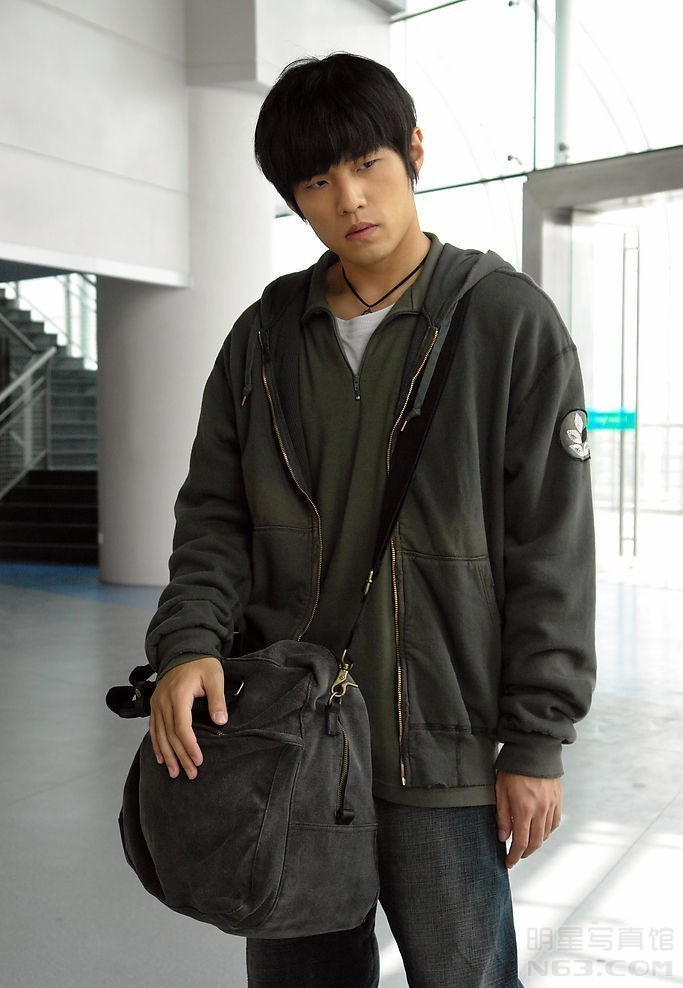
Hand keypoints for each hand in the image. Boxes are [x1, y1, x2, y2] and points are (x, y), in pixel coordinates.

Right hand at [149, 656, 225, 779]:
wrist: (184, 649)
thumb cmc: (201, 663)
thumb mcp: (215, 677)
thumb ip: (217, 699)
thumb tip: (221, 721)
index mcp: (178, 695)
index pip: (182, 727)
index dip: (189, 746)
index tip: (198, 760)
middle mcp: (163, 701)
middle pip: (170, 735)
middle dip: (180, 756)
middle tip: (191, 773)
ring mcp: (157, 703)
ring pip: (160, 735)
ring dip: (167, 755)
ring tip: (175, 772)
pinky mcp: (155, 704)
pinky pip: (153, 728)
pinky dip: (156, 744)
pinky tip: (161, 757)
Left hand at [495, 771, 561, 867]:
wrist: (534, 750)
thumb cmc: (514, 768)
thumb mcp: (500, 791)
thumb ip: (502, 816)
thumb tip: (503, 837)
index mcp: (524, 809)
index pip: (520, 842)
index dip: (514, 856)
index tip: (508, 862)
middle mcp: (540, 810)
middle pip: (535, 842)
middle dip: (525, 853)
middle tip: (516, 856)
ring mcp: (551, 805)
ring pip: (546, 834)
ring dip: (536, 843)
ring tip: (526, 843)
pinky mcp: (558, 800)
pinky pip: (555, 822)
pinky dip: (547, 831)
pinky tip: (540, 830)